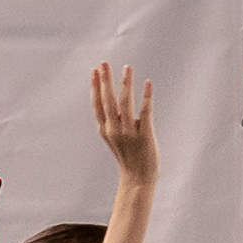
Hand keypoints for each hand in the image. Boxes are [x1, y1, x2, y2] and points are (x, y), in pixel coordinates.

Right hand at [89, 60, 157, 177]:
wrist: (138, 179)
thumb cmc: (128, 156)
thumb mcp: (114, 138)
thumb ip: (113, 120)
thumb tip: (118, 100)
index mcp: (106, 129)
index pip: (98, 104)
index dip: (96, 87)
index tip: (94, 70)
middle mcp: (114, 130)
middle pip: (108, 101)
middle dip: (105, 81)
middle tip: (104, 63)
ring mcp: (129, 132)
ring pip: (125, 103)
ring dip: (126, 84)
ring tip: (127, 67)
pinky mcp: (145, 135)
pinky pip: (145, 112)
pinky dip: (146, 96)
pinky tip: (147, 83)